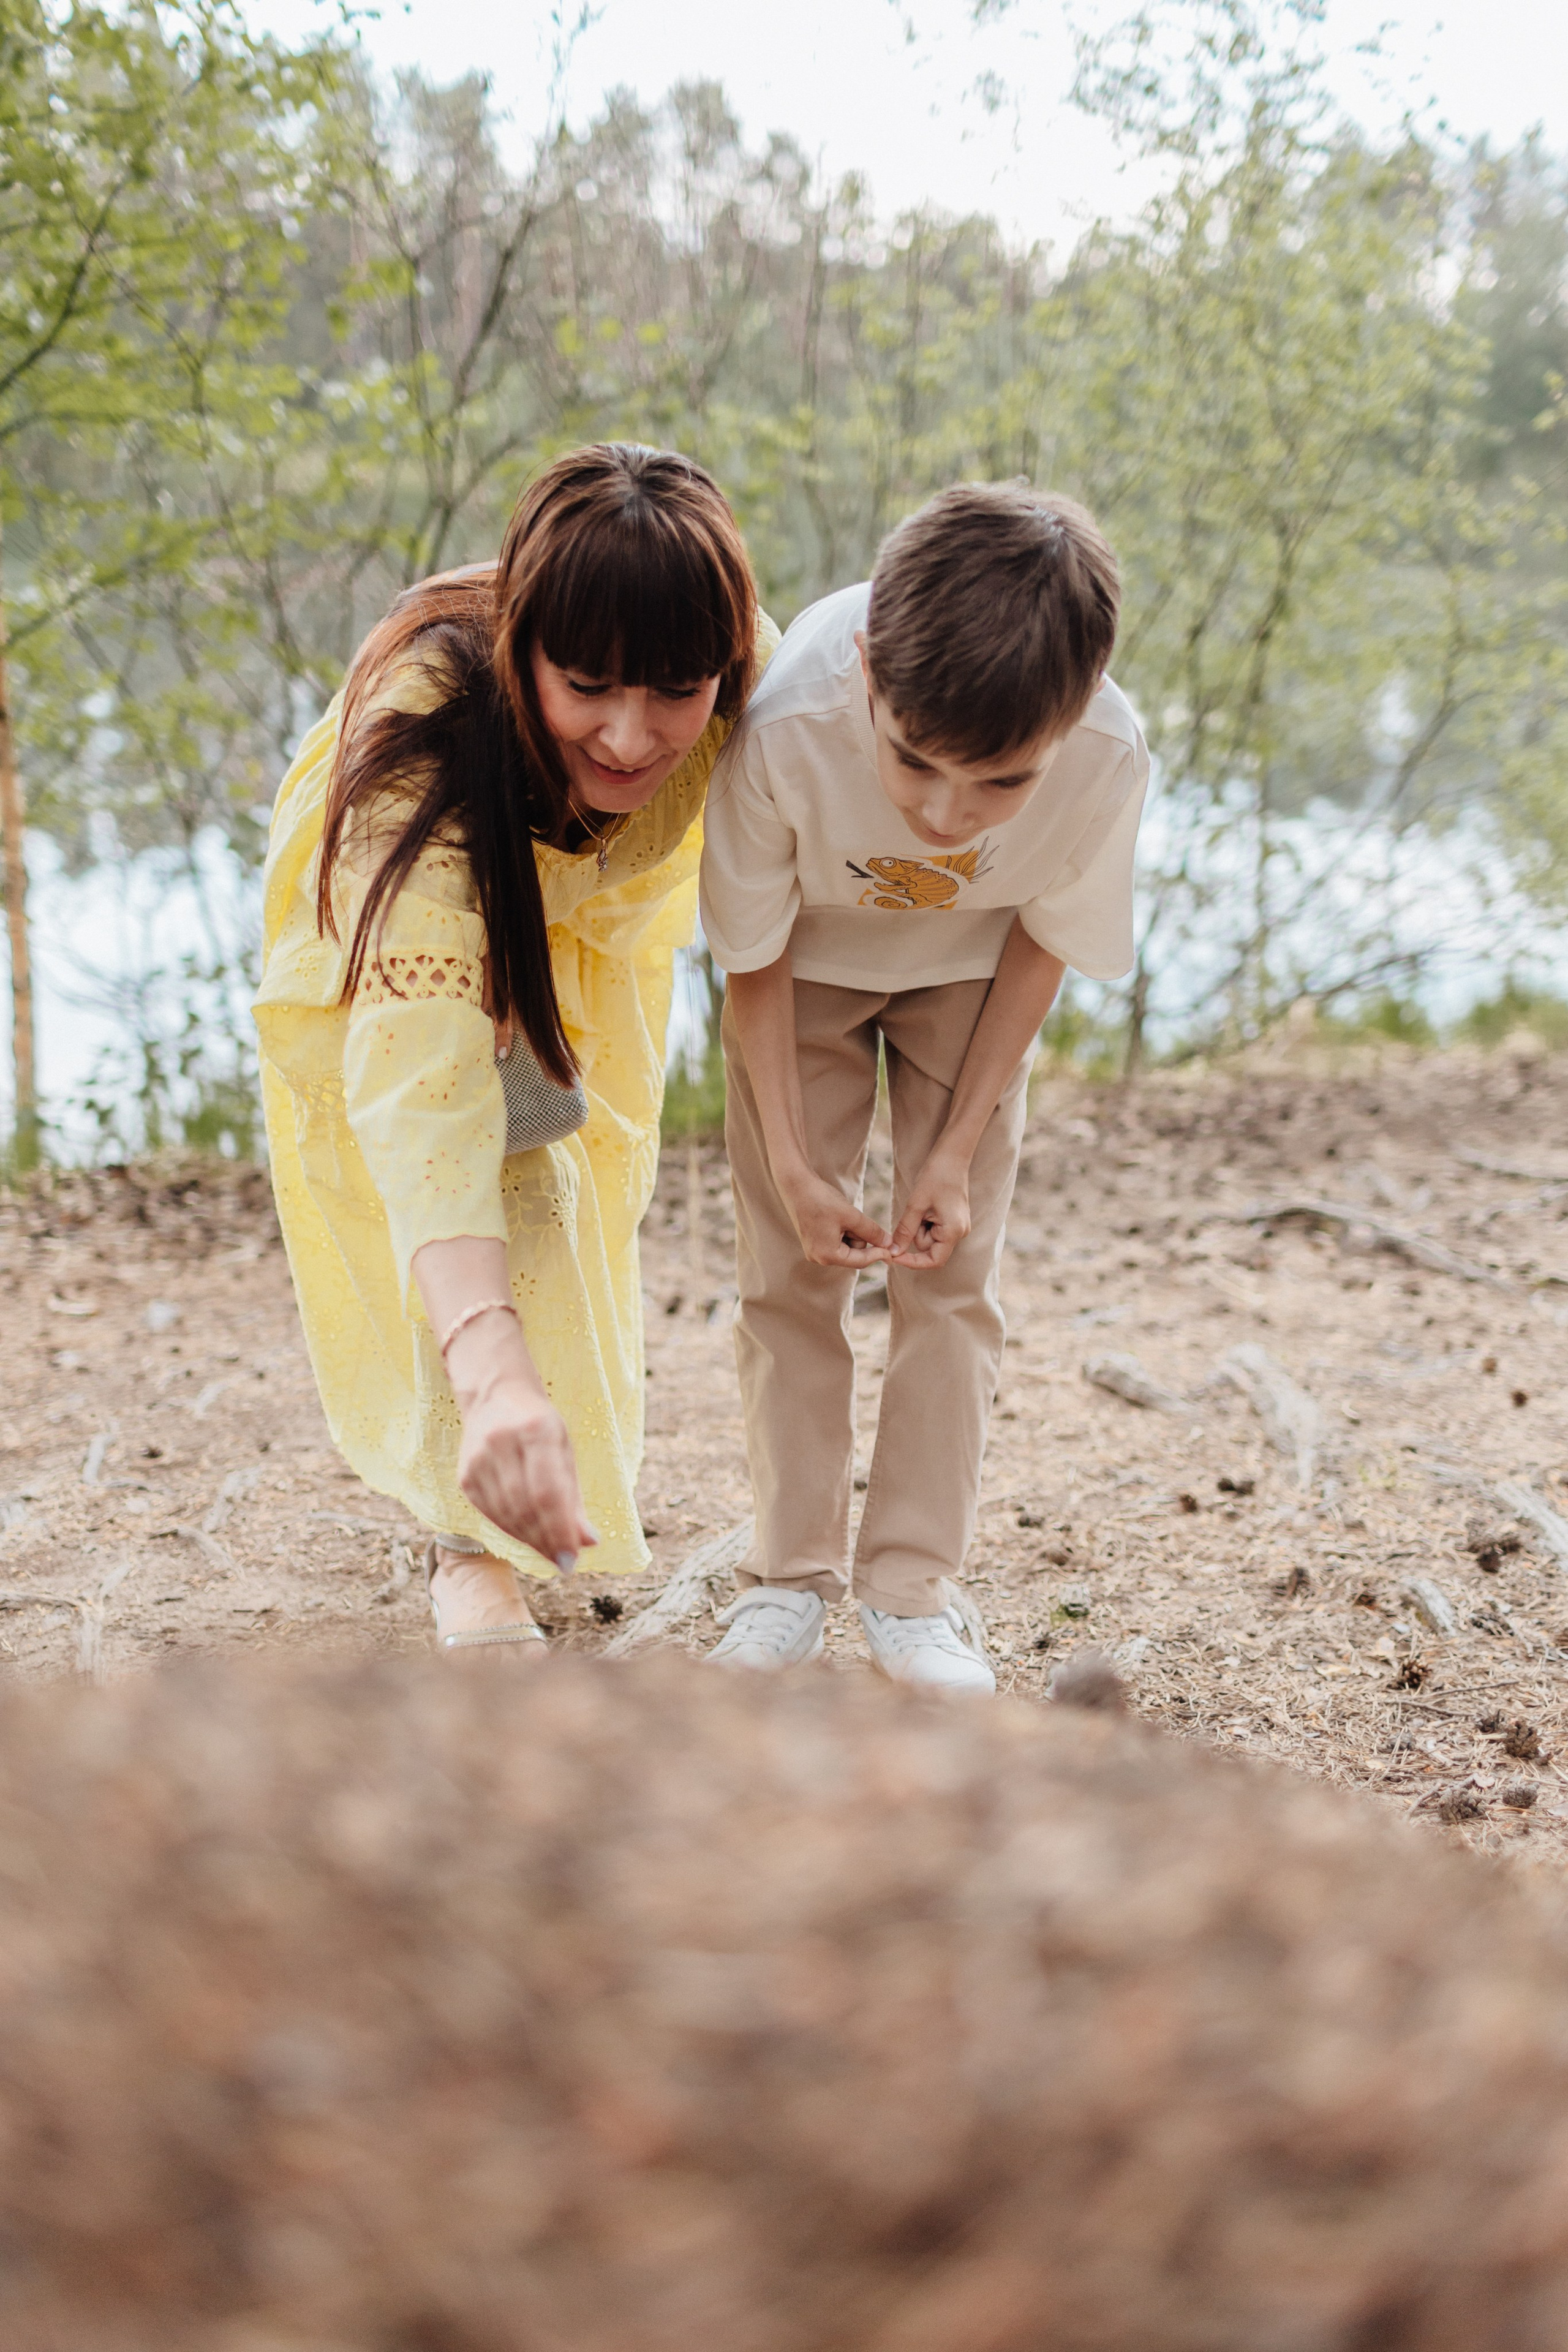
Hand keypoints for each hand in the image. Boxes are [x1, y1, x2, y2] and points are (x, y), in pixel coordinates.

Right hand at [448, 1322, 595, 1568]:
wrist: (495, 1397)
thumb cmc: (540, 1426)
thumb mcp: (565, 1450)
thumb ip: (574, 1497)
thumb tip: (589, 1542)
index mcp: (535, 1430)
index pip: (547, 1492)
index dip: (560, 1529)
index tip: (574, 1558)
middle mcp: (501, 1444)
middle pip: (525, 1507)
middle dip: (548, 1541)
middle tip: (567, 1563)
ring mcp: (477, 1460)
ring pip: (506, 1515)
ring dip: (532, 1541)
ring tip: (553, 1554)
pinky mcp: (465, 1477)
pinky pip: (491, 1514)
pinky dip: (513, 1531)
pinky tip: (529, 1538)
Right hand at [779, 1168, 890, 1268]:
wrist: (796, 1184)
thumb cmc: (822, 1200)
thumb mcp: (852, 1216)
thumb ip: (872, 1232)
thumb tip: (888, 1244)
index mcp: (827, 1255)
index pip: (861, 1261)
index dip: (879, 1254)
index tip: (893, 1251)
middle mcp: (819, 1258)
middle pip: (854, 1254)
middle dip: (860, 1237)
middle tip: (851, 1217)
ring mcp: (814, 1250)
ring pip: (846, 1246)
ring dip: (851, 1231)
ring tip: (840, 1214)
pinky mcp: (813, 1241)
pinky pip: (836, 1240)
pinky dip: (842, 1229)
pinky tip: (835, 1215)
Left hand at [887, 1151, 970, 1269]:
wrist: (952, 1157)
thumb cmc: (935, 1177)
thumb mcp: (915, 1205)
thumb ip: (905, 1231)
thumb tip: (894, 1252)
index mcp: (954, 1231)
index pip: (933, 1261)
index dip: (912, 1262)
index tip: (893, 1256)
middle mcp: (960, 1232)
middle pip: (929, 1248)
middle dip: (916, 1233)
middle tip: (915, 1211)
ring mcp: (958, 1227)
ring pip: (929, 1238)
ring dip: (919, 1226)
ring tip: (924, 1204)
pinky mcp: (954, 1221)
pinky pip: (934, 1229)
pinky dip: (925, 1221)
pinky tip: (928, 1205)